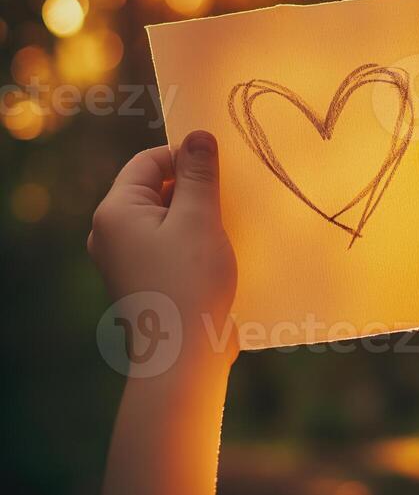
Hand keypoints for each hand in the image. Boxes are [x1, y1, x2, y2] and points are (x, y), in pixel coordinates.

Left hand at [88, 130, 237, 365]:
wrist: (183, 359)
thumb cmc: (189, 284)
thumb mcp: (199, 218)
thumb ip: (198, 173)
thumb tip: (199, 135)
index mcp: (115, 212)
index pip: (148, 161)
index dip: (184, 157)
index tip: (220, 166)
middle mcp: (112, 234)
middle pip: (156, 190)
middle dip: (194, 189)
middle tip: (229, 198)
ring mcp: (127, 261)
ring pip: (167, 220)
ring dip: (198, 217)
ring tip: (228, 227)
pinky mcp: (146, 283)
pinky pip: (170, 247)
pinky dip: (194, 243)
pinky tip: (222, 254)